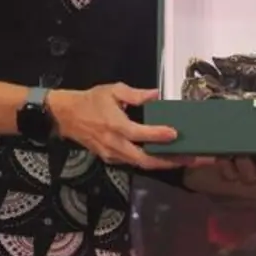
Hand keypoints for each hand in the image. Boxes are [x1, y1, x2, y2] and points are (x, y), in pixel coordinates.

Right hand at [46, 83, 191, 170]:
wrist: (66, 115)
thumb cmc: (91, 100)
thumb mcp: (112, 90)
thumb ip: (136, 94)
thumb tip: (156, 95)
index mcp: (115, 125)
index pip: (140, 134)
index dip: (158, 135)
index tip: (175, 134)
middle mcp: (115, 144)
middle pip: (144, 160)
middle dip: (168, 161)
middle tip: (189, 159)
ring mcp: (112, 154)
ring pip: (140, 164)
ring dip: (161, 164)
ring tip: (182, 160)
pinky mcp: (110, 159)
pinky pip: (132, 163)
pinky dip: (149, 162)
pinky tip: (163, 158)